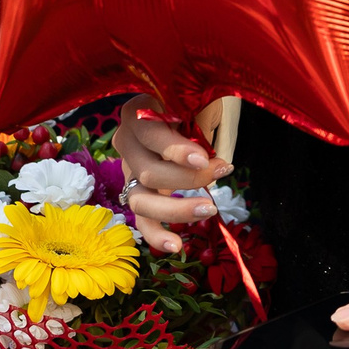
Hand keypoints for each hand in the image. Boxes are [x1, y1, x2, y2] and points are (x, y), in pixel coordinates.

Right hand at [113, 96, 234, 252]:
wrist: (183, 110)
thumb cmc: (194, 104)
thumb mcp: (199, 103)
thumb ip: (203, 122)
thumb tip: (215, 158)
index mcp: (138, 112)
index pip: (149, 134)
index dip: (175, 149)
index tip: (204, 159)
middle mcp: (126, 141)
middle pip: (148, 171)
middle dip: (188, 178)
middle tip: (222, 170)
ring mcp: (128, 169)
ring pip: (141, 200)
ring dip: (176, 209)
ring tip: (209, 210)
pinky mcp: (137, 192)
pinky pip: (142, 219)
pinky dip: (157, 235)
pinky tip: (176, 246)